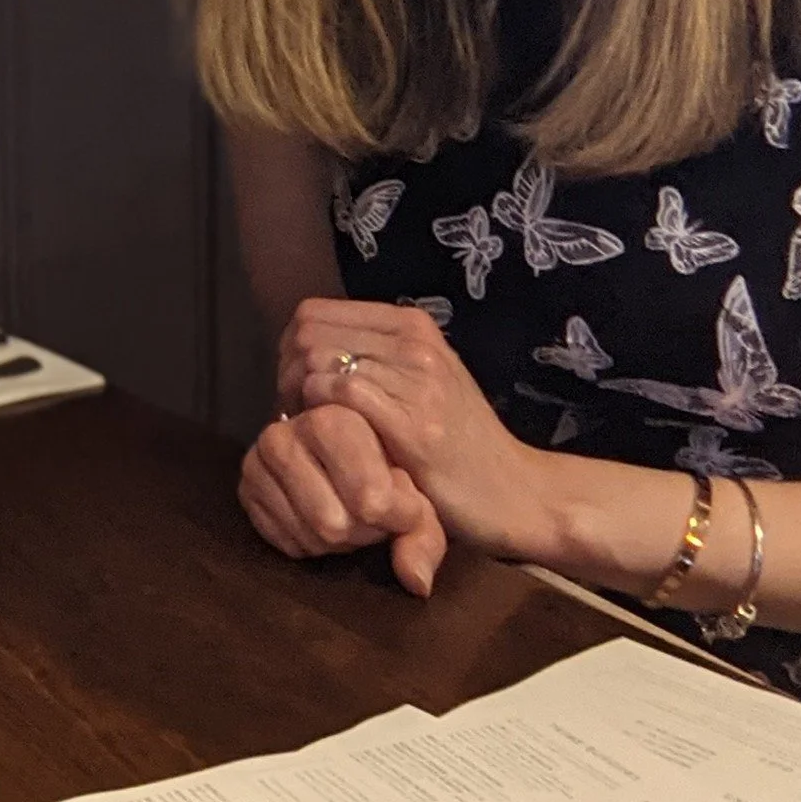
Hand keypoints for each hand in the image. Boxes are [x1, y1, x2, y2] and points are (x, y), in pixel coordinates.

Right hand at [238, 403, 446, 596]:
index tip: (408, 508)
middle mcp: (285, 434)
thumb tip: (417, 583)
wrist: (343, 450)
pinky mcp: (245, 490)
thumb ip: (423, 536)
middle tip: (377, 514)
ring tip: (353, 514)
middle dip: (365, 530)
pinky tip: (325, 521)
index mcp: (334, 417)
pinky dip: (313, 544)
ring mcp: (257, 462)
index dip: (395, 517)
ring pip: (310, 536)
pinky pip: (287, 544)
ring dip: (340, 541)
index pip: (369, 497)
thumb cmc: (389, 467)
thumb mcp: (416, 493)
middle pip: (335, 523)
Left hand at [286, 298, 554, 559]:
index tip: (295, 388)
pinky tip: (329, 445)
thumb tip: (306, 348)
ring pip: (319, 362)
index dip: (290, 351)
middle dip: (286, 375)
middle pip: (308, 334)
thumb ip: (375, 356)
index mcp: (412, 325)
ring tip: (312, 431)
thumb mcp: (422, 380)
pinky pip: (343, 397)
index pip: (313, 312)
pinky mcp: (415, 425)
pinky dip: (321, 419)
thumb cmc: (458, 441)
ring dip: (300, 401)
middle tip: (297, 414)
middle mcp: (416, 342)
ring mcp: (418, 380)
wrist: (514, 489)